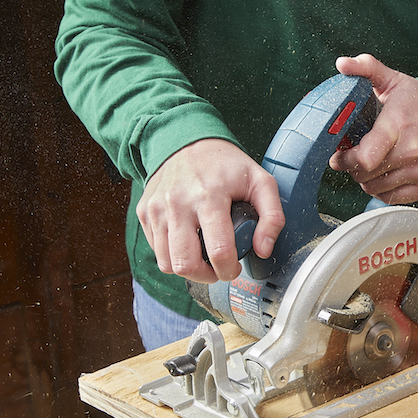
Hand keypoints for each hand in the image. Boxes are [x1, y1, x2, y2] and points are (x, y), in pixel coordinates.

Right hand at [137, 138, 284, 282]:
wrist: (185, 141)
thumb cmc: (225, 164)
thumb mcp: (261, 181)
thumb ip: (272, 216)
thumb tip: (263, 249)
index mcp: (210, 195)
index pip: (218, 250)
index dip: (229, 269)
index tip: (235, 268)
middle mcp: (178, 203)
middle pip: (185, 263)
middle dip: (206, 276)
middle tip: (218, 269)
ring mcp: (157, 209)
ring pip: (167, 263)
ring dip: (188, 270)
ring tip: (203, 259)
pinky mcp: (144, 212)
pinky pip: (156, 250)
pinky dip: (172, 255)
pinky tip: (188, 243)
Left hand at [330, 54, 417, 202]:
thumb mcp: (395, 80)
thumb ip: (367, 68)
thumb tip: (343, 64)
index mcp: (398, 125)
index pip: (364, 157)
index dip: (345, 159)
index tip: (339, 154)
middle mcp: (412, 151)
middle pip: (366, 175)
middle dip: (353, 168)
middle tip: (353, 158)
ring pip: (377, 189)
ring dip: (366, 180)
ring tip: (369, 165)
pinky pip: (393, 198)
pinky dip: (383, 190)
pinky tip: (384, 175)